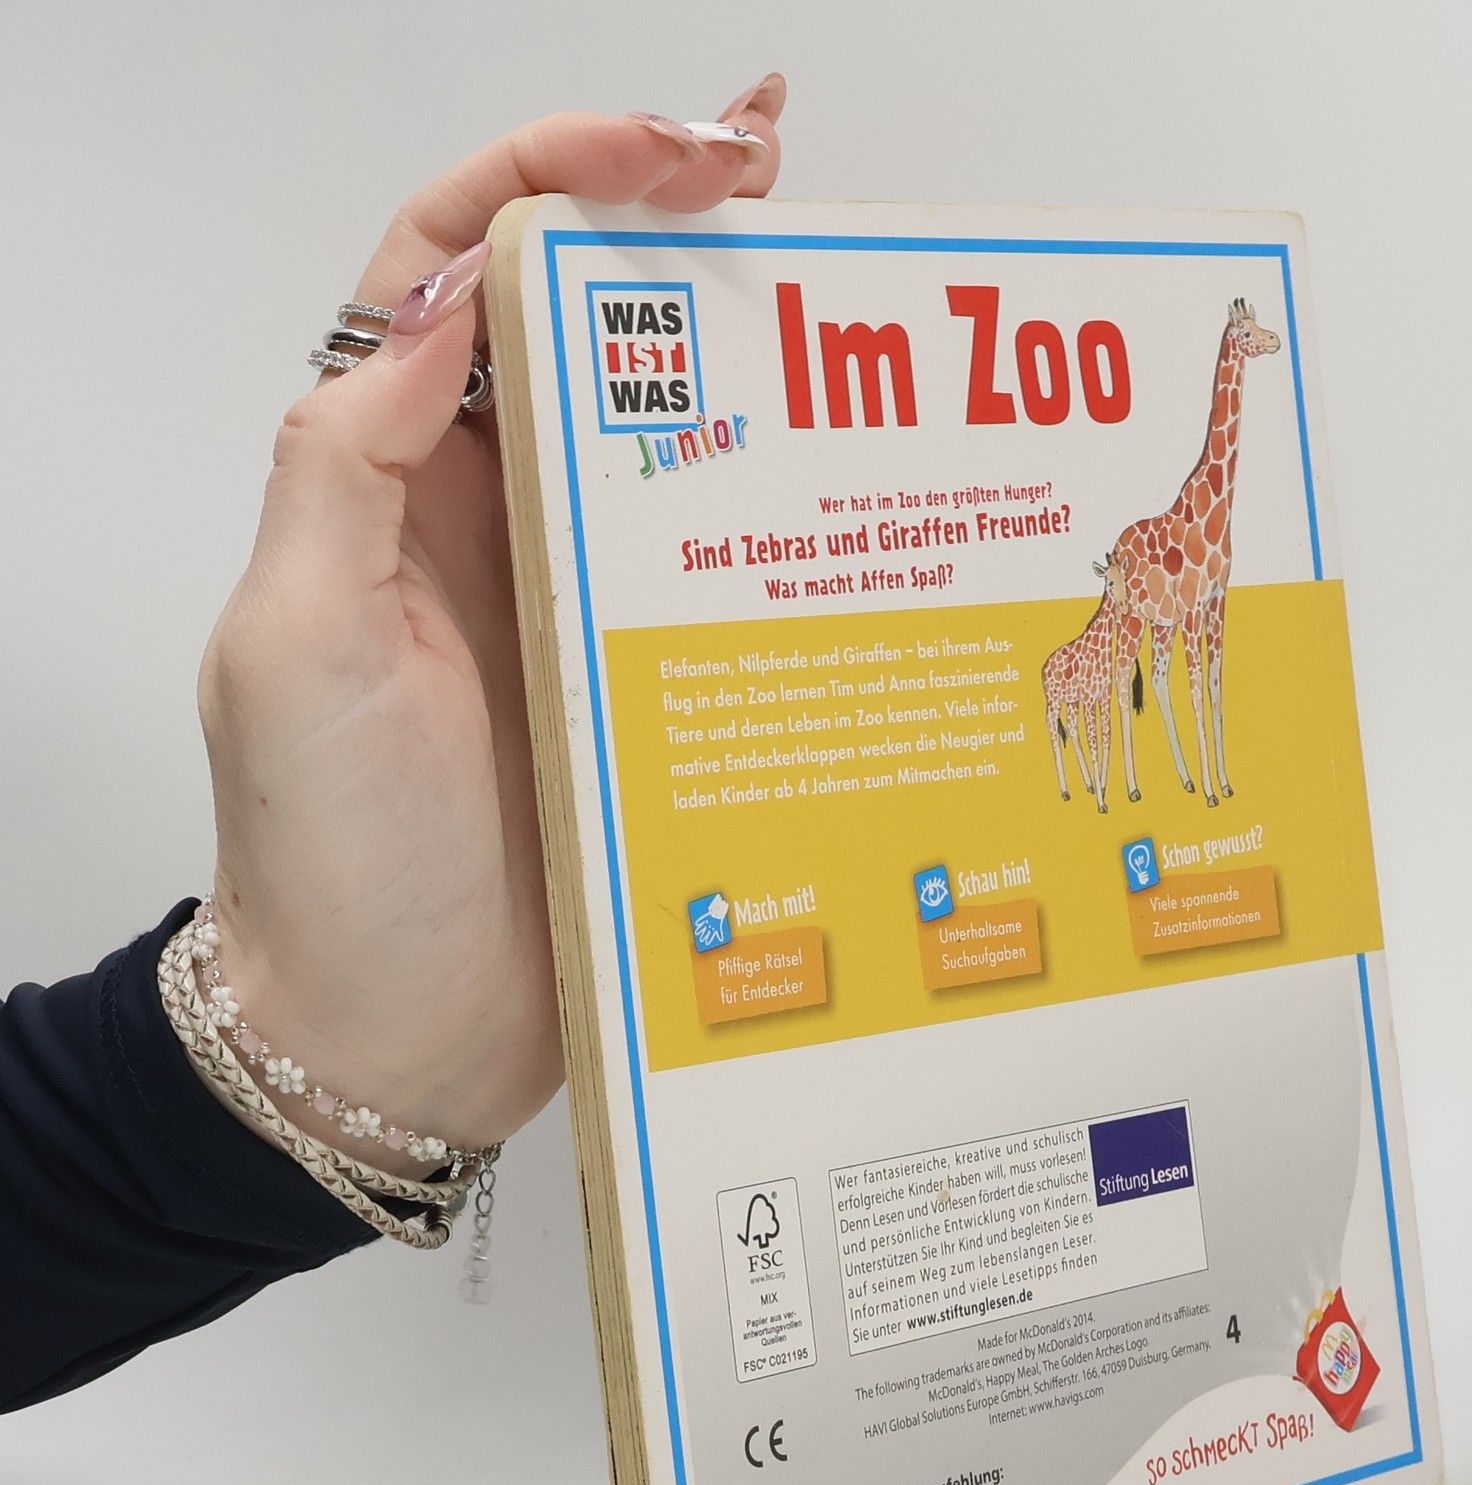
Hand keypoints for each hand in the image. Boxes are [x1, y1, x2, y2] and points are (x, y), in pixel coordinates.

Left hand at [196, 80, 784, 1169]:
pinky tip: (860, 498)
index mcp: (394, 486)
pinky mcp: (654, 689)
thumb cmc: (331, 860)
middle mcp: (494, 524)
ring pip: (674, 443)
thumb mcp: (299, 646)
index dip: (554, 172)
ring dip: (750, 362)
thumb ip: (349, 466)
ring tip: (843, 304)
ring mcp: (585, 607)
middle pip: (585, 332)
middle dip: (677, 231)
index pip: (457, 268)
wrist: (394, 1036)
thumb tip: (444, 298)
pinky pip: (729, 580)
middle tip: (783, 176)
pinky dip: (790, 526)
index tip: (671, 148)